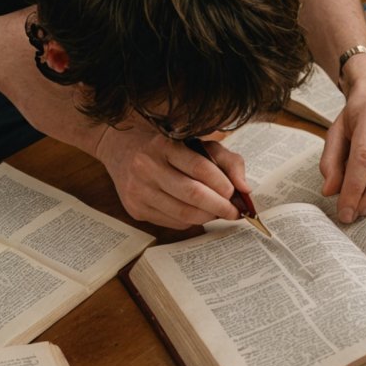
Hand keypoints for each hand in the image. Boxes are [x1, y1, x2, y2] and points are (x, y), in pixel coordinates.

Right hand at [95, 117, 249, 228]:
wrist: (120, 149)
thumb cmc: (168, 146)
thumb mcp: (198, 143)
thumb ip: (227, 161)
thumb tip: (245, 188)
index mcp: (164, 145)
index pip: (200, 168)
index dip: (222, 184)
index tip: (236, 193)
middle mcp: (147, 166)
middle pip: (192, 195)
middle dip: (220, 206)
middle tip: (235, 211)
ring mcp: (138, 190)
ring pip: (182, 213)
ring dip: (208, 217)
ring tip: (219, 213)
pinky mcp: (134, 209)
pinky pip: (172, 222)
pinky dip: (191, 221)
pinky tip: (198, 214)